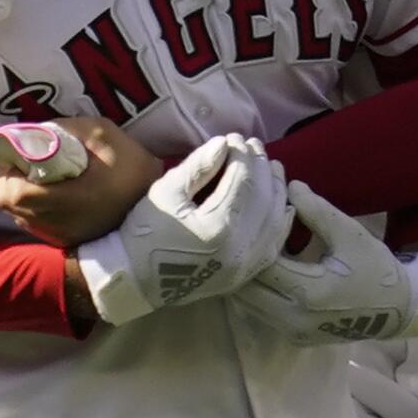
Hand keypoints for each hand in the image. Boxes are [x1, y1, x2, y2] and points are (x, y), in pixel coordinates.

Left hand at [0, 117, 160, 245]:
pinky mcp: (68, 242)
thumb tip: (35, 131)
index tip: (20, 155)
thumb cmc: (132, 165)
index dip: (8, 173)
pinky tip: (54, 190)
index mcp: (68, 199)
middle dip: (11, 180)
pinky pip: (35, 223)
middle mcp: (60, 224)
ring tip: (41, 175)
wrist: (159, 205)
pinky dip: (34, 206)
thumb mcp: (103, 132)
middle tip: (26, 162)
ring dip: (21, 194)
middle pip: (11, 207)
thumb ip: (66, 128)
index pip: (14, 194)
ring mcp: (63, 237)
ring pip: (20, 216)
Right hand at [74, 135, 291, 325]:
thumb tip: (225, 143)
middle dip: (261, 166)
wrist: (135, 281)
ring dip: (276, 189)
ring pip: (275, 220)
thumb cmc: (145, 233)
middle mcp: (240, 249)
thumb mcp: (166, 191)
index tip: (235, 137)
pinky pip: (274, 245)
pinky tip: (282, 203)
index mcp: (218, 227)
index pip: (243, 181)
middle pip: (264, 197)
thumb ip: (198, 166)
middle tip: (253, 145)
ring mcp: (246, 266)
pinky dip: (281, 221)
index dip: (242, 154)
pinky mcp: (245, 275)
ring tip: (270, 166)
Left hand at [233, 182, 417, 344]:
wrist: (397, 311)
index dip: (256, 238)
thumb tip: (289, 186)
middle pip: (246, 288)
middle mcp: (294, 318)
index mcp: (308, 292)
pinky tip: (264, 268)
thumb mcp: (349, 234)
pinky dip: (258, 291)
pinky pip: (262, 312)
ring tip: (251, 247)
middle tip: (243, 231)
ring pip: (249, 303)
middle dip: (244, 258)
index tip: (256, 215)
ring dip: (247, 276)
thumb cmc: (375, 269)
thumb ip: (317, 211)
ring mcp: (292, 332)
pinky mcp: (294, 337)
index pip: (262, 264)